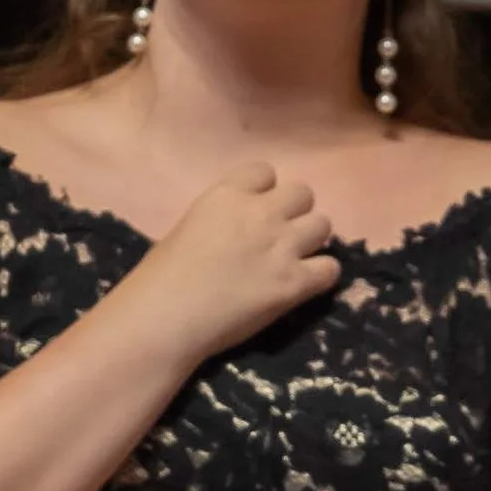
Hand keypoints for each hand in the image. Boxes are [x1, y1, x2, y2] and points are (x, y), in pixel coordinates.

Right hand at [126, 161, 343, 364]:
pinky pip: (331, 268)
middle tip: (281, 238)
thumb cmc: (160, 279)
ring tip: (297, 260)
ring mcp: (281, 247)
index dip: (265, 193)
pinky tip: (305, 285)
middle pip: (303, 193)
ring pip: (323, 225)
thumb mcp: (187, 228)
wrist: (165, 318)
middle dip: (295, 213)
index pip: (266, 172)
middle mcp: (260, 213)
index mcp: (227, 194)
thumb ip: (220, 220)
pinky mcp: (294, 283)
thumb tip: (234, 234)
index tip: (256, 214)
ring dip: (313, 241)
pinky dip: (322, 275)